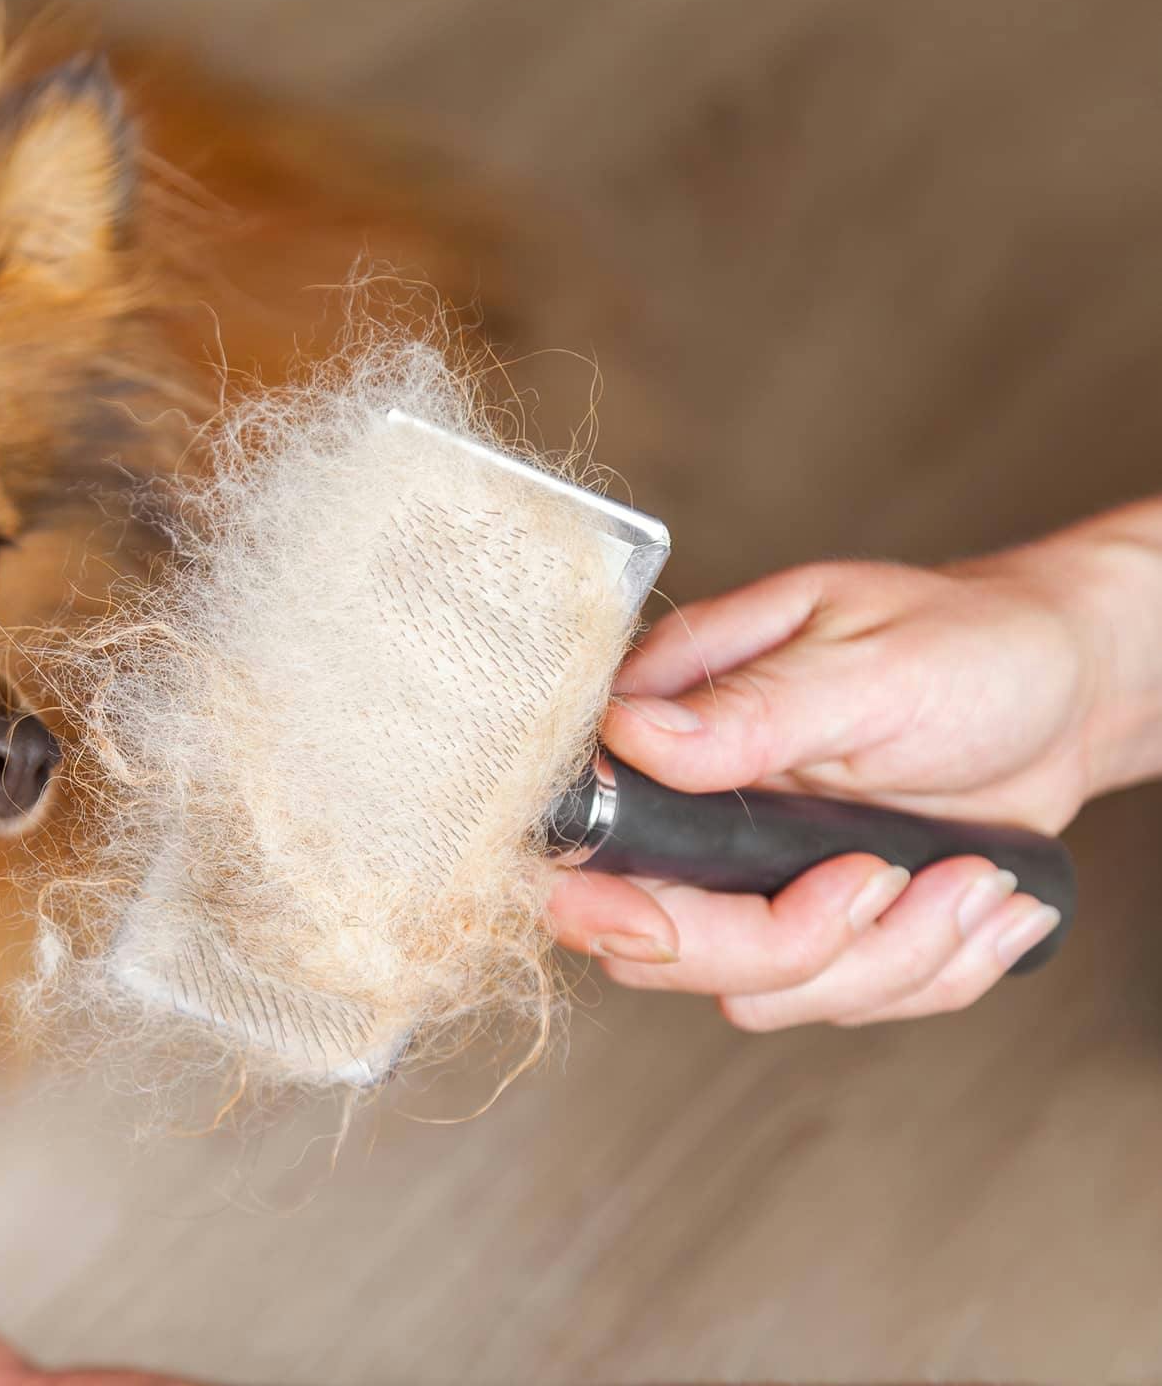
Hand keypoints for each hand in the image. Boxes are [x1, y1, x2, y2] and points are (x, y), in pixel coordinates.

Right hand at [549, 504, 1161, 1029]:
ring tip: (978, 879)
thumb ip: (753, 709)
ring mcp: (749, 877)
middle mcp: (689, 810)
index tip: (663, 925)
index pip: (579, 840)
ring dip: (893, 956)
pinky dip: (935, 969)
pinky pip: (843, 1002)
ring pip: (762, 992)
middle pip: (664, 946)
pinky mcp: (813, 926)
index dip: (599, 904)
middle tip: (890, 877)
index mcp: (667, 721)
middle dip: (793, 943)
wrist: (1067, 689)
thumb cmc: (972, 644)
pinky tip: (986, 902)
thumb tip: (632, 732)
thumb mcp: (869, 664)